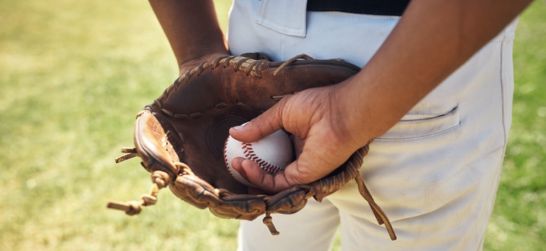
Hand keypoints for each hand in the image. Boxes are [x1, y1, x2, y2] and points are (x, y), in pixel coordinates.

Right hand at [229, 83, 366, 192]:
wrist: (341, 112)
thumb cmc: (319, 106)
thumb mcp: (281, 113)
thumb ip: (259, 126)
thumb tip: (234, 132)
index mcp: (296, 141)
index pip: (270, 155)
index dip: (252, 155)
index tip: (236, 148)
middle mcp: (298, 157)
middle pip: (269, 170)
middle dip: (249, 170)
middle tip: (232, 161)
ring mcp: (301, 169)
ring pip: (270, 181)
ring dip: (250, 175)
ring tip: (236, 163)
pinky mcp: (304, 177)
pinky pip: (276, 184)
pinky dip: (259, 178)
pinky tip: (245, 165)